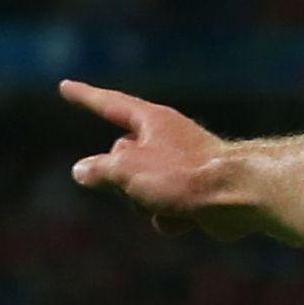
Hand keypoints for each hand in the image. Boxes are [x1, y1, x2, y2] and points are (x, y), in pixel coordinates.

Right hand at [59, 79, 250, 238]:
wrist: (238, 197)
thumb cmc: (183, 174)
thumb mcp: (125, 169)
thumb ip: (98, 169)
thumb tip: (82, 171)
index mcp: (152, 121)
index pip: (109, 104)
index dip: (85, 97)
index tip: (65, 86)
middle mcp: (167, 139)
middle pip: (120, 162)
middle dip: (123, 182)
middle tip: (144, 186)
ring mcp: (181, 167)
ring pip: (139, 192)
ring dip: (147, 204)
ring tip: (172, 200)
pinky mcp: (195, 193)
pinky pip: (163, 211)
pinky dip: (171, 218)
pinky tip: (188, 216)